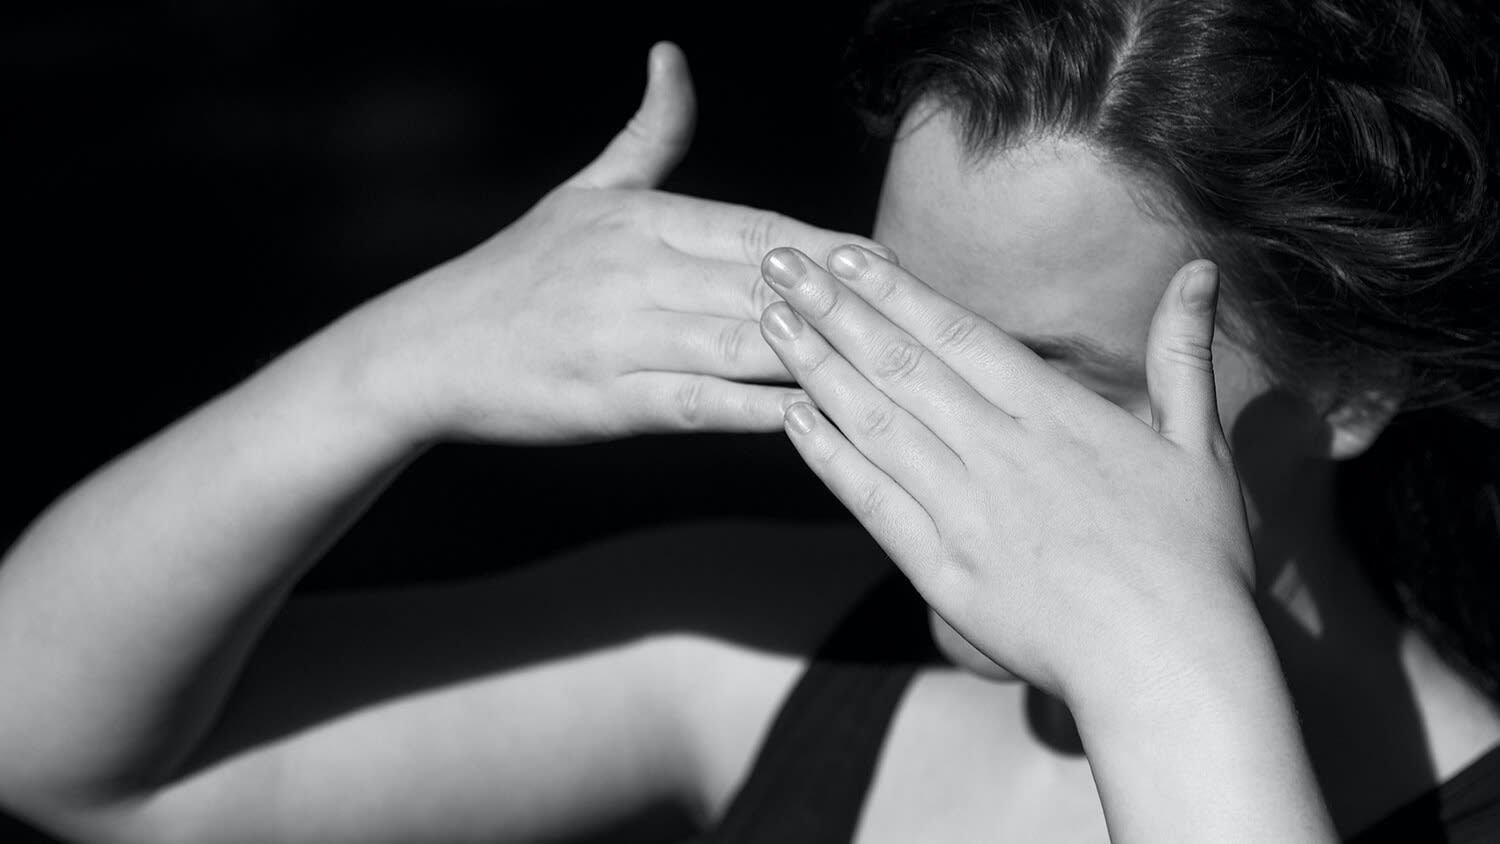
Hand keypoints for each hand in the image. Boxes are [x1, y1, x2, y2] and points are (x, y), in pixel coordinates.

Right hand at [336, 43, 890, 444]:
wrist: (428, 347)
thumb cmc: (515, 273)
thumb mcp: (583, 193)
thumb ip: (644, 134)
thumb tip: (672, 57)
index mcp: (643, 219)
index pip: (761, 230)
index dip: (833, 251)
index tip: (893, 265)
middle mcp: (639, 269)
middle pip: (768, 285)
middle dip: (848, 305)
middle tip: (921, 321)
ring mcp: (625, 335)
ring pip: (746, 341)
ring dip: (822, 354)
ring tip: (891, 371)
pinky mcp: (610, 398)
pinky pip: (703, 403)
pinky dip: (762, 410)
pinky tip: (815, 418)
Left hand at [757, 245, 1256, 703]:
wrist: (1168, 666)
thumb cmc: (1194, 560)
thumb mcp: (1199, 446)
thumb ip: (1183, 354)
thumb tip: (1201, 267)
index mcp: (1056, 415)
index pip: (958, 333)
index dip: (894, 290)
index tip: (844, 255)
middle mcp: (999, 451)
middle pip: (901, 364)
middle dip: (833, 308)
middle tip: (777, 263)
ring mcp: (964, 511)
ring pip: (875, 421)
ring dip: (816, 367)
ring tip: (767, 321)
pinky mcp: (940, 571)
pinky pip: (872, 501)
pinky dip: (829, 458)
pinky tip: (792, 419)